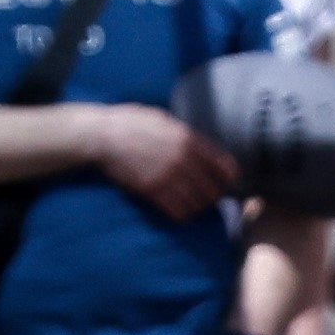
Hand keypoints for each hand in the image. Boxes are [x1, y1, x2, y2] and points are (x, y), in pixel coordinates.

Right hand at [96, 101, 236, 219]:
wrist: (105, 136)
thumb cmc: (133, 122)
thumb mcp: (165, 120)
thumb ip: (185, 135)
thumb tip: (200, 147)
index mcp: (188, 139)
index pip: (221, 164)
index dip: (229, 176)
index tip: (229, 181)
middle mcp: (182, 158)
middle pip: (212, 188)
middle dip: (215, 196)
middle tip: (211, 198)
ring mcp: (168, 176)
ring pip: (197, 203)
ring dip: (199, 207)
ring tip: (196, 206)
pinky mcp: (152, 190)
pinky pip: (177, 210)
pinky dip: (182, 214)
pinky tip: (181, 212)